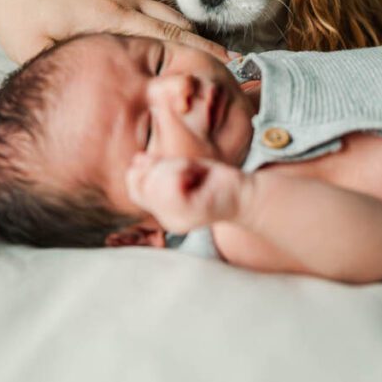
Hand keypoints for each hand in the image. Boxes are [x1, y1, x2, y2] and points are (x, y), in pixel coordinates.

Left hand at [0, 0, 231, 64]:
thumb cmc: (19, 10)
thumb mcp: (32, 52)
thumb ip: (67, 73)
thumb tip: (94, 103)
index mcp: (105, 19)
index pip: (163, 41)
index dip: (196, 59)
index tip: (223, 77)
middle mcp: (124, 2)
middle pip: (179, 28)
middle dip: (209, 52)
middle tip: (238, 78)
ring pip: (173, 16)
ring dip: (196, 40)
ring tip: (219, 67)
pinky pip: (159, 11)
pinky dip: (178, 29)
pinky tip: (185, 47)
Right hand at [126, 153, 245, 232]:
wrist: (246, 195)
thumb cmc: (215, 181)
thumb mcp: (183, 172)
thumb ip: (159, 171)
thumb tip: (137, 161)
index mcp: (164, 211)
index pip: (134, 185)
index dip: (143, 167)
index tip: (164, 162)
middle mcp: (168, 219)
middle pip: (143, 181)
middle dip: (159, 165)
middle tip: (185, 168)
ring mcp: (179, 218)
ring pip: (155, 181)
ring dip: (173, 165)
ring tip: (192, 171)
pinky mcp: (191, 211)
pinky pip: (170, 183)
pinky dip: (181, 168)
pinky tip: (196, 173)